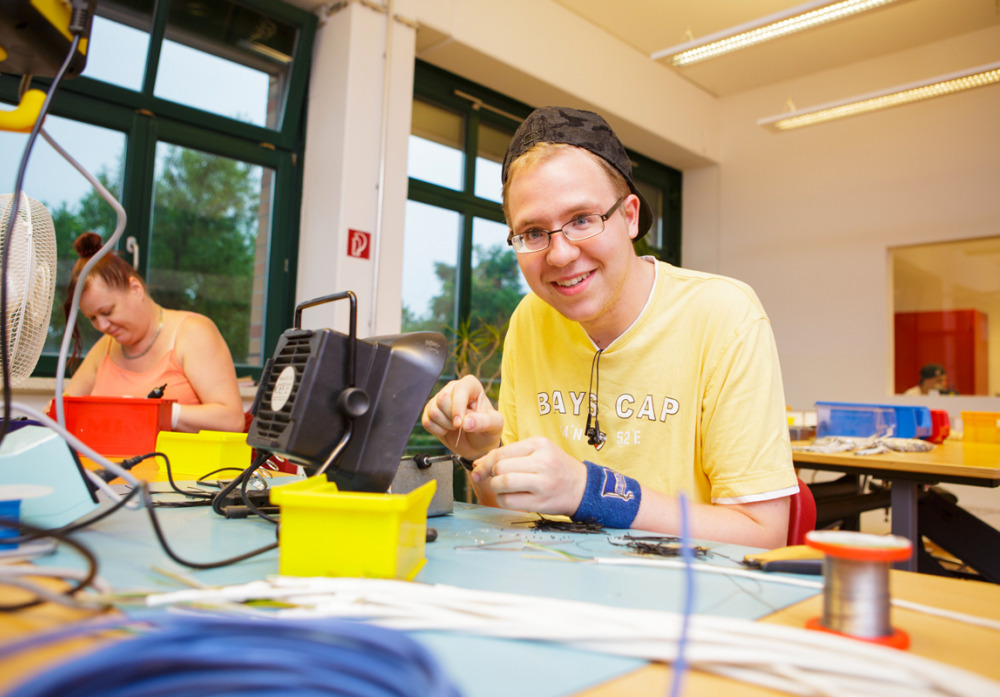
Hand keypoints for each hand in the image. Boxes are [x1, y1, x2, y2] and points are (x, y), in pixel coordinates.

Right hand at [421, 375, 502, 459]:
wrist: (477, 445)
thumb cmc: (487, 430)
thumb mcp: (495, 426)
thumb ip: (484, 422)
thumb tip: (466, 422)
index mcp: (471, 386)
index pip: (459, 389)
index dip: (458, 406)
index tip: (460, 424)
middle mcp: (453, 389)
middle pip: (443, 398)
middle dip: (452, 418)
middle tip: (463, 426)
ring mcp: (440, 400)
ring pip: (433, 410)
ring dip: (445, 425)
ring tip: (457, 428)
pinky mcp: (430, 412)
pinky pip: (426, 421)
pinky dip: (437, 431)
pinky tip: (447, 430)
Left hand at [471, 437, 587, 515]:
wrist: (583, 487)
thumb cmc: (556, 468)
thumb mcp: (539, 452)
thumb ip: (510, 455)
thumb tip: (479, 463)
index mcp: (539, 444)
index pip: (501, 452)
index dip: (484, 462)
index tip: (479, 469)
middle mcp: (541, 462)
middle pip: (500, 468)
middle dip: (490, 475)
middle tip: (494, 479)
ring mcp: (542, 483)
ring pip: (502, 483)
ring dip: (495, 487)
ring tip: (502, 488)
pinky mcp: (541, 502)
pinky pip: (509, 501)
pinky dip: (502, 500)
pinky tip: (509, 497)